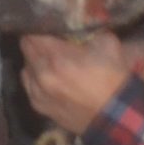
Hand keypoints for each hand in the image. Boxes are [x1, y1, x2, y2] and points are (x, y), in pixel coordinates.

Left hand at [18, 31, 134, 135]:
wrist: (117, 120)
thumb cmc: (113, 82)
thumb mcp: (108, 46)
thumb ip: (89, 31)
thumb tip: (80, 24)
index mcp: (57, 57)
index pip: (32, 33)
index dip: (37, 26)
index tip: (45, 24)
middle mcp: (42, 74)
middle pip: (26, 48)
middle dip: (35, 41)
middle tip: (47, 40)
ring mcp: (38, 93)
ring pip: (26, 67)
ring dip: (35, 61)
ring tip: (49, 61)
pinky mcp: (39, 107)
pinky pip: (29, 86)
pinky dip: (35, 80)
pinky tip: (49, 79)